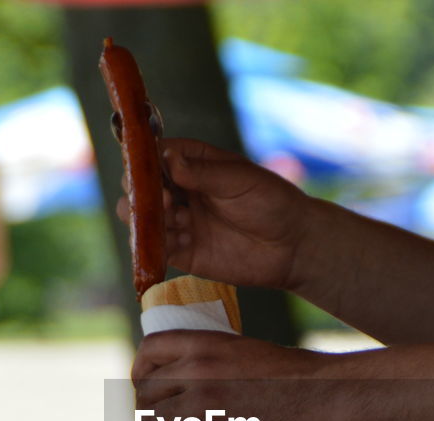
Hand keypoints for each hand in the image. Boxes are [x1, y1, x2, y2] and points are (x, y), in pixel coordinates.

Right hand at [119, 139, 313, 291]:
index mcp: (194, 164)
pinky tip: (179, 241)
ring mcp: (180, 222)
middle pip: (140, 187)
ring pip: (142, 218)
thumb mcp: (240, 180)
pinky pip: (157, 248)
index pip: (155, 155)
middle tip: (165, 200)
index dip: (145, 161)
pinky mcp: (184, 252)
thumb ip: (204, 172)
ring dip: (148, 218)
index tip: (149, 169)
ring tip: (175, 219)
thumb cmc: (272, 202)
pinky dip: (157, 244)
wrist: (292, 246)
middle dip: (143, 192)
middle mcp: (181, 191)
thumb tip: (168, 159)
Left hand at [132, 331, 346, 420]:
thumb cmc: (302, 377)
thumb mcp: (250, 352)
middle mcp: (194, 370)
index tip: (150, 386)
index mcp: (205, 343)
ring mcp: (198, 405)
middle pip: (147, 394)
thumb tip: (203, 385)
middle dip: (153, 410)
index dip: (142, 371)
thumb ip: (219, 363)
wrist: (327, 398)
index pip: (148, 351)